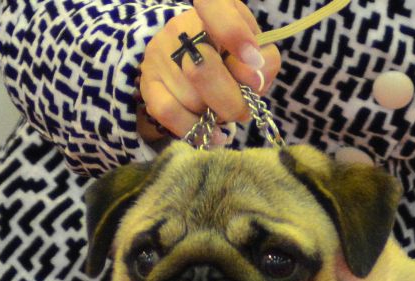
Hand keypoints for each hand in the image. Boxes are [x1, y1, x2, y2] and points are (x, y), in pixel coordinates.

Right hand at [137, 0, 280, 141]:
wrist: (190, 64)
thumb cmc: (232, 59)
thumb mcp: (255, 51)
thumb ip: (264, 61)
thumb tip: (254, 80)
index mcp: (212, 11)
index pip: (214, 7)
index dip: (233, 33)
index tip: (253, 59)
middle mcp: (180, 27)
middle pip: (204, 68)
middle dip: (232, 100)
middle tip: (242, 108)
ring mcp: (161, 55)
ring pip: (192, 99)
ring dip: (215, 115)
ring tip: (221, 110)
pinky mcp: (149, 84)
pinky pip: (170, 114)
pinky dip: (196, 130)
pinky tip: (214, 134)